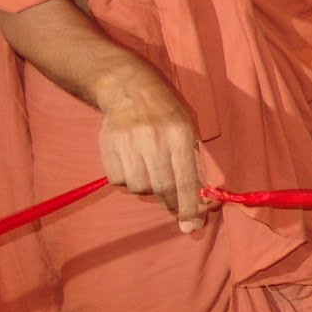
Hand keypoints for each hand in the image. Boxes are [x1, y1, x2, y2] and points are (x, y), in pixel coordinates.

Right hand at [92, 64, 214, 231]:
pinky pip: (119, 180)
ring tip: (150, 168)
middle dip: (171, 204)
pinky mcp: (108, 147)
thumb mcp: (188, 127)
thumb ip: (195, 162)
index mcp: (179, 133)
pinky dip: (127, 179)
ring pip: (139, 187)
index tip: (191, 225)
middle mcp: (153, 138)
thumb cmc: (166, 110)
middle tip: (175, 208)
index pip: (185, 179)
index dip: (189, 206)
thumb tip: (203, 202)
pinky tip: (132, 162)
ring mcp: (128, 143)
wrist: (127, 86)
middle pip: (162, 187)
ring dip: (148, 187)